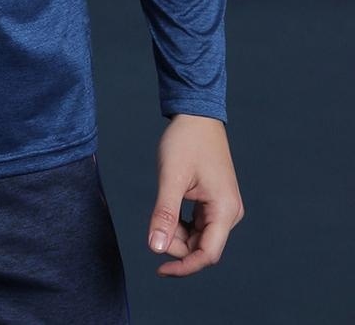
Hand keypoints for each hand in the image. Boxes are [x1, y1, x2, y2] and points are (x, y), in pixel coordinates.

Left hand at [147, 114, 244, 276]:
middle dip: (177, 245)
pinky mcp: (217, 202)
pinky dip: (182, 225)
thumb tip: (155, 247)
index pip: (208, 254)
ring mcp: (224, 207)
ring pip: (200, 237)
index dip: (184, 266)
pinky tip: (170, 213)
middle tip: (156, 226)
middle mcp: (230, 213)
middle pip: (203, 247)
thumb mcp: (171, 177)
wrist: (196, 115)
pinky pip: (200, 225)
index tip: (160, 270)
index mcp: (225, 210)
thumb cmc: (186, 141)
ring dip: (179, 234)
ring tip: (162, 214)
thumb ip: (165, 214)